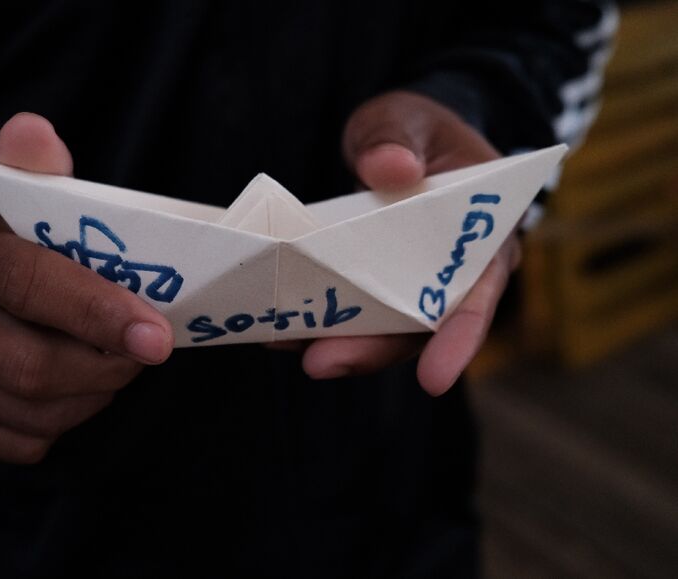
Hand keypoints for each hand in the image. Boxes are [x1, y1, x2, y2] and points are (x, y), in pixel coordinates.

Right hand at [0, 113, 173, 462]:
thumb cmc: (27, 247)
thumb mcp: (35, 203)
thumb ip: (40, 172)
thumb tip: (32, 130)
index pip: (28, 283)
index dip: (98, 313)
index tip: (158, 336)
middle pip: (29, 365)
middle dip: (106, 368)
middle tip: (146, 353)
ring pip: (30, 413)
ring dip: (93, 397)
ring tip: (112, 367)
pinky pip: (18, 443)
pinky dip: (63, 426)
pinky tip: (74, 392)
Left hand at [300, 91, 520, 394]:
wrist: (400, 141)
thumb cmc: (419, 131)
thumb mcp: (410, 119)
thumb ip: (398, 136)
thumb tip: (392, 169)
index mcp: (484, 237)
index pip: (480, 293)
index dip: (459, 337)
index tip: (434, 380)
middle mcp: (451, 274)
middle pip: (419, 327)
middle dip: (371, 350)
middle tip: (320, 363)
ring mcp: (409, 286)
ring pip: (379, 330)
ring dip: (335, 343)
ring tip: (284, 344)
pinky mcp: (374, 287)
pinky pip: (350, 313)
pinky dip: (317, 321)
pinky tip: (279, 326)